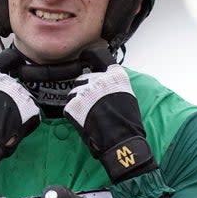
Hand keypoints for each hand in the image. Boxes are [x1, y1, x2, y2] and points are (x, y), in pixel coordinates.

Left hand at [64, 63, 156, 182]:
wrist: (121, 141)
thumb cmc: (127, 123)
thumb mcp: (128, 96)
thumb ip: (114, 84)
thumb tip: (105, 80)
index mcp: (115, 75)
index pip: (99, 56)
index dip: (90, 57)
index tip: (86, 57)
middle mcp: (99, 79)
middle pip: (83, 78)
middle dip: (85, 89)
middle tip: (92, 104)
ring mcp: (85, 91)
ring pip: (74, 92)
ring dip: (78, 102)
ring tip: (89, 115)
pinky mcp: (73, 105)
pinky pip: (69, 107)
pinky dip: (73, 114)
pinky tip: (83, 122)